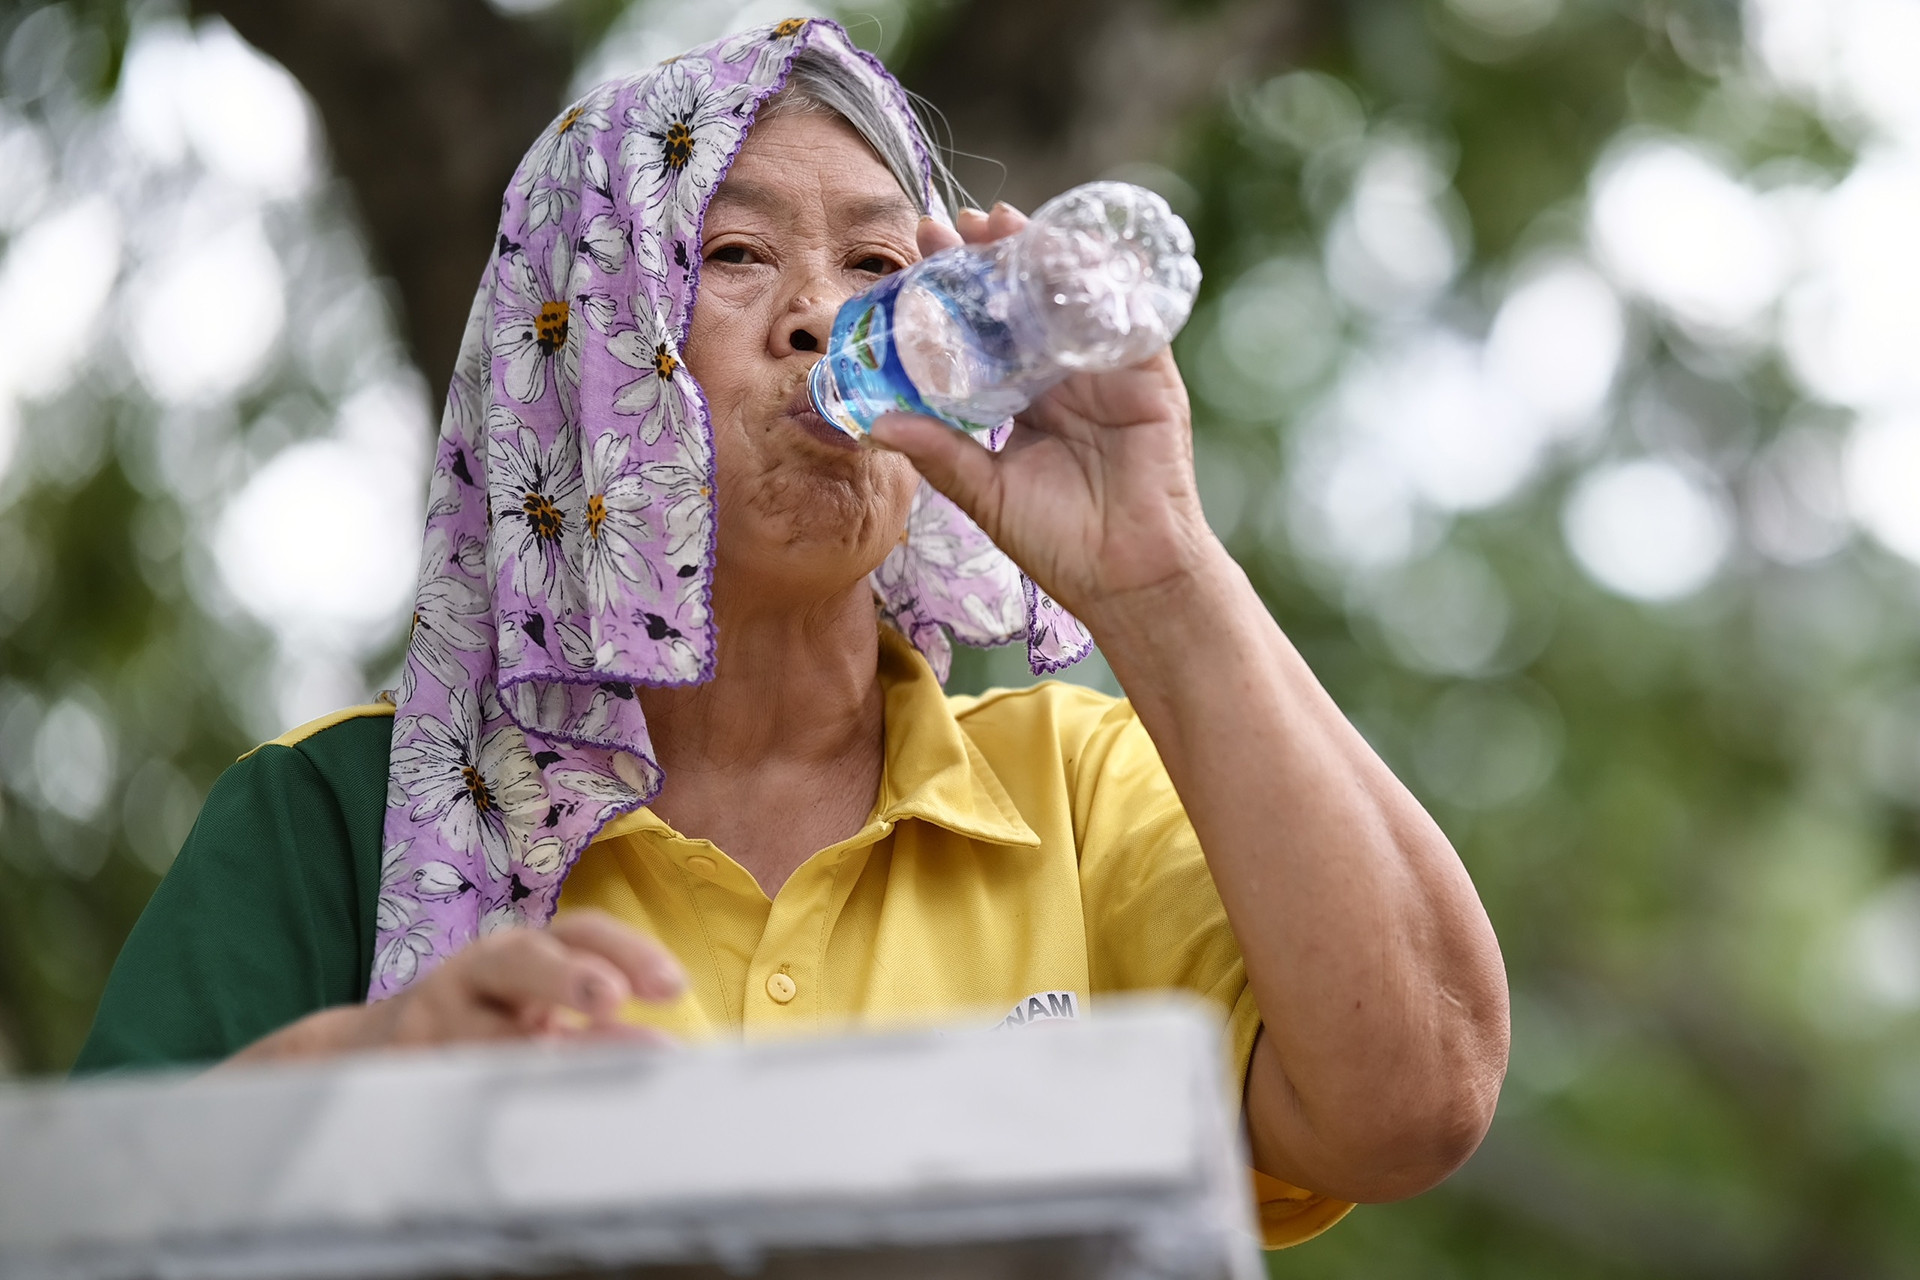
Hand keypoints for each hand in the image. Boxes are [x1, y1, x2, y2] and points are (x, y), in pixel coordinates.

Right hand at [226, 911, 686, 1063]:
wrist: (364, 1048)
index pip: (580, 932)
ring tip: (563, 1058)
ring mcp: (440, 1019)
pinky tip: (513, 1116)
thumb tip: (670, 1055)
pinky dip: (481, 1095)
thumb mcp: (533, 1004)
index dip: (627, 950)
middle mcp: (482, 973)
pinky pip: (448, 1082)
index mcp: (526, 952)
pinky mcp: (407, 1065)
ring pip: (482, 1027)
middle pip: (523, 959)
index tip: (674, 987)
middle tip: (613, 999)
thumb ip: (593, 1022)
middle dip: (568, 974)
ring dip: (527, 1046)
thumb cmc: (481, 1023)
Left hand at [868, 203, 1218, 623]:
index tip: (922, 251)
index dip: (956, 289)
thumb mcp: (985, 491)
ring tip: (1006, 224)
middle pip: (1026, 300)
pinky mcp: (1148, 377)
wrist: (1128, 579)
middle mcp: (1065, 375)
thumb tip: (876, 422)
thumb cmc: (1060, 543)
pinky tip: (1071, 253)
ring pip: (1073, 298)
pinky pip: (1126, 319)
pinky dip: (1102, 284)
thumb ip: (939, 452)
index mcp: (1026, 396)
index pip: (986, 329)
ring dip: (1042, 256)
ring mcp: (1107, 371)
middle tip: (959, 223)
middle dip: (994, 257)